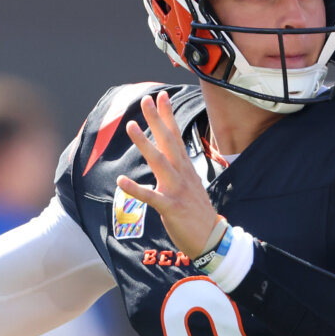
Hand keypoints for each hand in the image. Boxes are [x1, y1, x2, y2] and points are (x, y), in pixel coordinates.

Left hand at [114, 91, 220, 255]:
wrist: (212, 239)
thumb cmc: (198, 213)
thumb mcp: (192, 185)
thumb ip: (180, 171)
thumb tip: (171, 160)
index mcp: (186, 169)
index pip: (176, 137)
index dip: (168, 116)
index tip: (161, 96)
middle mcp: (182, 175)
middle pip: (168, 142)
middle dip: (157, 120)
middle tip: (146, 101)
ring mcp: (177, 190)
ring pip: (159, 162)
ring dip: (144, 144)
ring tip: (130, 127)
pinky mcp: (171, 208)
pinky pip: (151, 197)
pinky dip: (136, 189)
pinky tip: (122, 181)